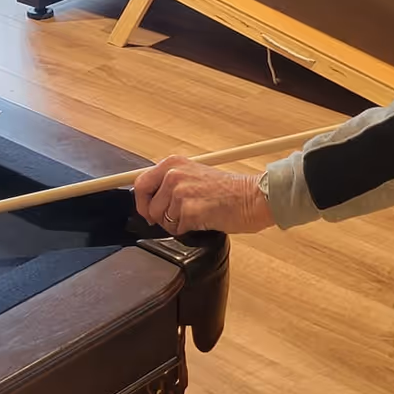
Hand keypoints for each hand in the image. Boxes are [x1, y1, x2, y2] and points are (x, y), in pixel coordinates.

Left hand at [132, 156, 276, 235]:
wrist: (252, 198)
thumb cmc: (229, 190)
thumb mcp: (194, 175)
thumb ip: (171, 182)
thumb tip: (149, 200)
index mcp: (173, 163)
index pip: (140, 183)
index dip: (141, 202)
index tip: (146, 211)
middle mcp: (173, 175)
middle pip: (148, 206)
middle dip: (158, 217)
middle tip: (173, 220)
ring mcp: (180, 192)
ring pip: (163, 220)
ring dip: (176, 224)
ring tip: (196, 216)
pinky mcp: (189, 210)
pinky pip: (177, 229)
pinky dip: (188, 230)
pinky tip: (203, 221)